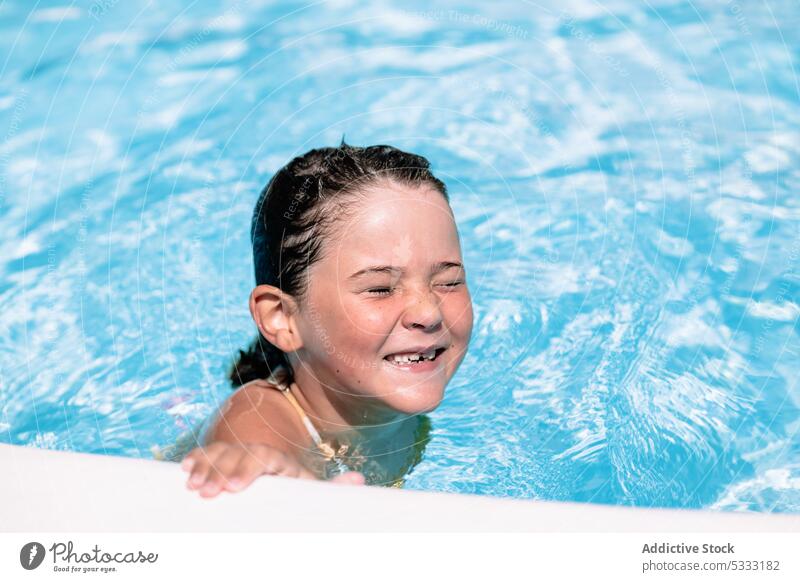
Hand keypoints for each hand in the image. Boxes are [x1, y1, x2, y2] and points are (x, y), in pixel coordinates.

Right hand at [181, 441, 364, 497]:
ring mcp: (238, 453)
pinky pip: (207, 454)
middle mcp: (257, 453)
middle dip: (223, 471)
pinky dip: (196, 459)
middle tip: (209, 491)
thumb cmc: (295, 488)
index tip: (236, 487)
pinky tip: (184, 469)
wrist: (280, 474)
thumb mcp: (313, 489)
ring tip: (194, 484)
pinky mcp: (222, 458)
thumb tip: (358, 480)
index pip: (264, 458)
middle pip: (239, 456)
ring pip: (221, 453)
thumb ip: (333, 488)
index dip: (249, 469)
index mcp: (280, 460)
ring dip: (206, 466)